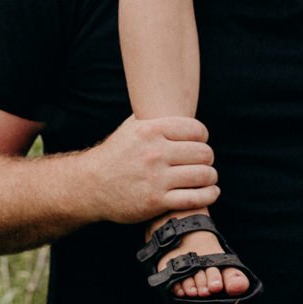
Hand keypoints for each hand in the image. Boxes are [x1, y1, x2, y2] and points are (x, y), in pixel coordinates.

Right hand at [81, 115, 219, 223]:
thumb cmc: (116, 154)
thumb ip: (154, 116)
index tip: (200, 142)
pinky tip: (211, 192)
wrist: (91, 186)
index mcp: (150, 131)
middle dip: (208, 158)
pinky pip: (195, 199)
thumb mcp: (130, 127)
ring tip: (208, 177)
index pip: (196, 129)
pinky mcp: (156, 202)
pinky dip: (209, 195)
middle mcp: (154, 153)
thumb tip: (179, 101)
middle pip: (203, 153)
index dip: (203, 136)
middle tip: (205, 161)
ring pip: (203, 175)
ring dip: (211, 177)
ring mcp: (155, 179)